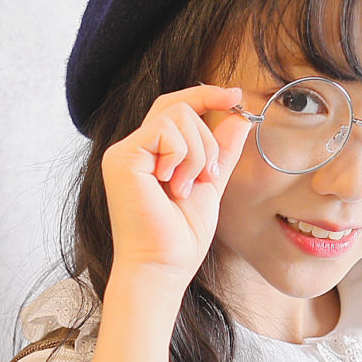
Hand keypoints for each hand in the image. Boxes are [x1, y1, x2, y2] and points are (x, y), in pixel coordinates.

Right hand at [99, 86, 250, 282]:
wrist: (161, 266)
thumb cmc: (180, 237)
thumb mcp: (210, 185)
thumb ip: (221, 151)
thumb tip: (240, 117)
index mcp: (151, 154)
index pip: (175, 107)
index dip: (205, 95)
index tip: (235, 97)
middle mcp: (133, 149)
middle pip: (179, 105)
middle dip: (207, 137)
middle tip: (208, 177)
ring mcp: (124, 152)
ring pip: (177, 116)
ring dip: (196, 152)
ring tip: (186, 188)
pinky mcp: (121, 158)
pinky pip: (164, 130)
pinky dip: (181, 155)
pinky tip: (172, 186)